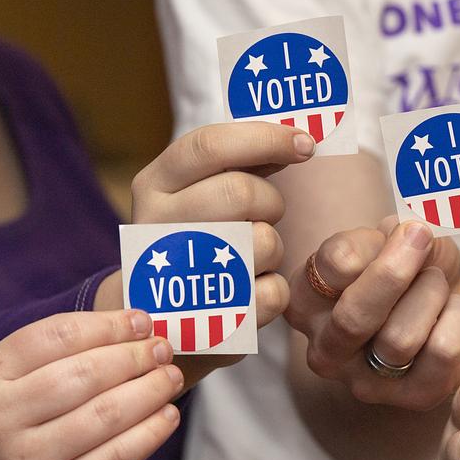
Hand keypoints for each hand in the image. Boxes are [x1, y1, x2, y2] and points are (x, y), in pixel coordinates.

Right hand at [0, 310, 184, 459]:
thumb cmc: (17, 425)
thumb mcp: (14, 382)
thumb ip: (62, 352)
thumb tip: (137, 326)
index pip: (56, 336)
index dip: (106, 325)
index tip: (142, 321)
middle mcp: (0, 418)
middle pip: (85, 374)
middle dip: (133, 357)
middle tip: (162, 349)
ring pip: (105, 415)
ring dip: (149, 390)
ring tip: (170, 378)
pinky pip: (116, 458)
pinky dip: (150, 433)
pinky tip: (167, 416)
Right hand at [95, 122, 312, 382]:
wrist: (158, 320)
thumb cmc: (192, 240)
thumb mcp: (195, 191)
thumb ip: (238, 161)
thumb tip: (298, 139)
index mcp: (154, 184)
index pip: (210, 145)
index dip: (266, 138)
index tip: (305, 144)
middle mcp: (158, 226)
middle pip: (242, 192)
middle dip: (270, 201)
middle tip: (264, 214)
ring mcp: (179, 275)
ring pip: (264, 241)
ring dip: (272, 247)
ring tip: (249, 255)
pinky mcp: (210, 320)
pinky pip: (274, 290)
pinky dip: (275, 287)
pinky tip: (252, 287)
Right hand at [286, 216, 459, 411]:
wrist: (448, 309)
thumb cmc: (410, 271)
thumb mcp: (395, 239)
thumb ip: (392, 235)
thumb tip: (409, 238)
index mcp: (305, 301)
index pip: (331, 267)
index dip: (372, 242)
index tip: (402, 229)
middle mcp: (324, 349)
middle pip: (354, 317)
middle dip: (396, 273)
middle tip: (422, 240)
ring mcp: (365, 382)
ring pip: (400, 339)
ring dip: (431, 294)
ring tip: (437, 283)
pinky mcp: (414, 397)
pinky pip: (443, 351)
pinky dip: (458, 316)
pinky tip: (454, 310)